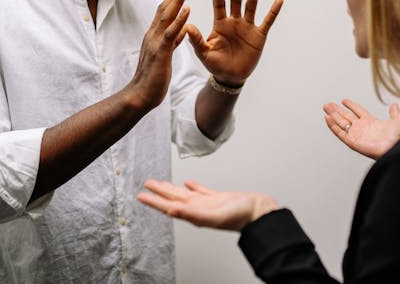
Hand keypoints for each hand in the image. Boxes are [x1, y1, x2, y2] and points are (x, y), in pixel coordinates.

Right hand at [125, 0, 190, 110]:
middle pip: (164, 8)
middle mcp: (152, 35)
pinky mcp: (160, 52)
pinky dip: (179, 20)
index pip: (164, 12)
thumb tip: (181, 30)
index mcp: (154, 36)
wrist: (140, 96)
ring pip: (166, 15)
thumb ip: (172, 42)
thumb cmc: (153, 78)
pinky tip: (187, 9)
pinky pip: (170, 33)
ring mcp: (155, 42)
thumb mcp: (165, 56)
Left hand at [137, 179, 279, 231]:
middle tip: (147, 185)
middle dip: (159, 192)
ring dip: (172, 188)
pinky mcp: (218, 198)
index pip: (169, 206)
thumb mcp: (214, 215)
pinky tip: (189, 183)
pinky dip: (193, 186)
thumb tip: (172, 210)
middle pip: (174, 199)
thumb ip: (192, 214)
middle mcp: (198, 208)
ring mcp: (208, 203)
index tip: (141, 195)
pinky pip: (201, 191)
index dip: (154, 201)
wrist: (258, 212)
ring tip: (161, 183)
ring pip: (185, 194)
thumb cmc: (240, 216)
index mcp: (195, 213)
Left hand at [186, 0, 282, 85]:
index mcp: (220, 23)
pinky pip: (267, 21)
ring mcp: (247, 27)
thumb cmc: (215, 64)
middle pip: (236, 0)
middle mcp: (234, 21)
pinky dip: (273, 11)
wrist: (230, 77)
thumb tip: (187, 25)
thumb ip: (196, 40)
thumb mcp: (204, 53)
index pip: (219, 3)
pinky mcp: (259, 35)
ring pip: (251, 6)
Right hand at [324, 99, 399, 159]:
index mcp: (371, 122)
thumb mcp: (398, 122)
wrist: (396, 147)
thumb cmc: (398, 138)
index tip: (343, 100)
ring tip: (325, 108)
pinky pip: (340, 133)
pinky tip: (327, 118)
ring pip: (341, 123)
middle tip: (328, 104)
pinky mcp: (352, 141)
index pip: (357, 111)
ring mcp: (356, 134)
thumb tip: (394, 105)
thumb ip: (394, 113)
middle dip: (337, 110)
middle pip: (346, 116)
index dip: (351, 105)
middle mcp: (362, 128)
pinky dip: (333, 126)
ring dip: (333, 115)